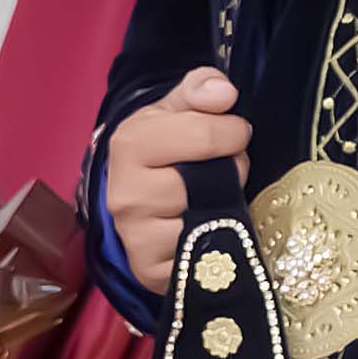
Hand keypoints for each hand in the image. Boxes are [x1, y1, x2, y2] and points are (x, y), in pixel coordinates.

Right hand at [102, 63, 247, 295]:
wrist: (139, 203)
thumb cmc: (164, 151)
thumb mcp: (176, 110)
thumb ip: (200, 88)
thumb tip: (223, 91)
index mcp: (130, 143)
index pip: (205, 134)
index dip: (231, 132)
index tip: (231, 135)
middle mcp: (126, 193)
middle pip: (214, 179)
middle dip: (232, 170)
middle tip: (222, 170)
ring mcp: (135, 236)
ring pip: (211, 217)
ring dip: (226, 205)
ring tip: (213, 197)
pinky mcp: (150, 270)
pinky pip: (204, 255)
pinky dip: (214, 242)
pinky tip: (204, 228)